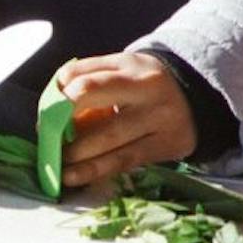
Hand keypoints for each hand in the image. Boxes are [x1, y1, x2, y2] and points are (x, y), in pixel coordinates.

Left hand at [55, 52, 196, 187]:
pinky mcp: (166, 146)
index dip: (61, 101)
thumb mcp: (121, 67)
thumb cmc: (143, 82)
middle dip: (67, 130)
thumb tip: (52, 100)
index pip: (88, 82)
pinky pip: (125, 162)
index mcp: (132, 67)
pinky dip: (96, 170)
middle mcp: (148, 92)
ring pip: (112, 142)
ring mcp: (160, 121)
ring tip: (58, 166)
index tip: (47, 116)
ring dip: (79, 157)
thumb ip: (87, 76)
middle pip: (99, 106)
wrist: (195, 96)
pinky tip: (76, 176)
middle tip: (49, 143)